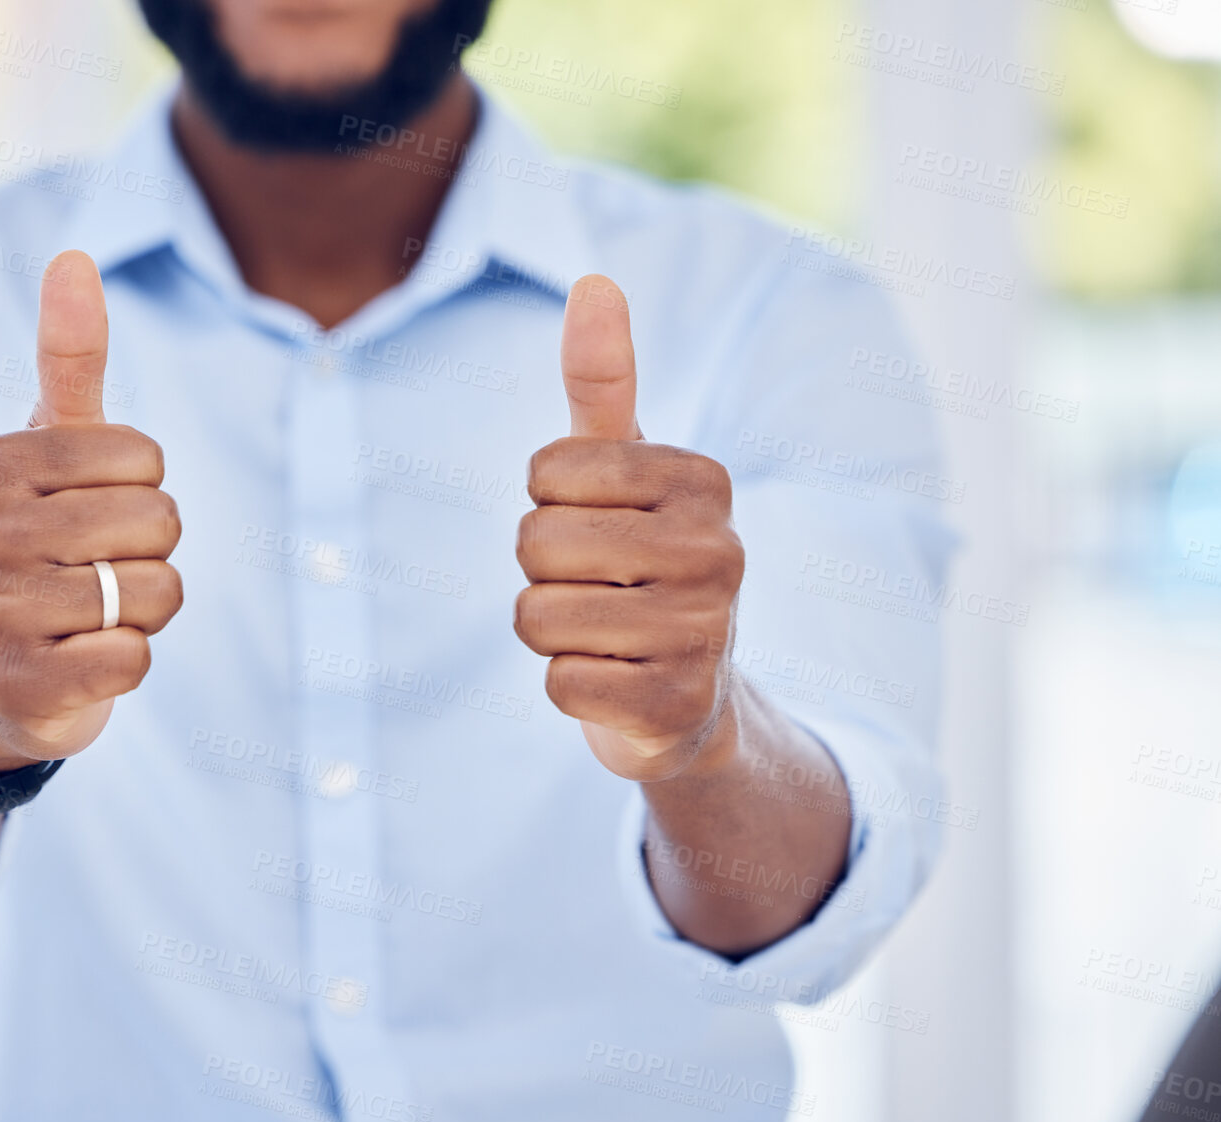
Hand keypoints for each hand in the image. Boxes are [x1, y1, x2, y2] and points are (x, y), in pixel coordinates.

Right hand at [0, 251, 182, 768]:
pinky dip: (129, 662)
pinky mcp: (22, 688)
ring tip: (91, 614)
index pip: (145, 458)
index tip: (93, 510)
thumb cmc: (43, 542)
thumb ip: (69, 360)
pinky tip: (83, 660)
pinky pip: (134, 658)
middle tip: (98, 568)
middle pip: (158, 523)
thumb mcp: (54, 449)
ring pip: (155, 593)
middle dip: (152, 552)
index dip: (144, 489)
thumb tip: (74, 257)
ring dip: (145, 609)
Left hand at [514, 275, 744, 782]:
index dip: (546, 503)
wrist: (690, 697)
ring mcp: (705, 632)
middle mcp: (719, 551)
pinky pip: (560, 683)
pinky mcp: (677, 707)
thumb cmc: (640, 560)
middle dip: (540, 571)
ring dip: (549, 631)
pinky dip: (568, 686)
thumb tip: (594, 282)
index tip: (596, 525)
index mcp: (703, 479)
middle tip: (594, 586)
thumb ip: (603, 382)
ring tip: (602, 632)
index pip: (546, 472)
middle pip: (535, 543)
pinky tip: (614, 681)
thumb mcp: (623, 469)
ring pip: (537, 617)